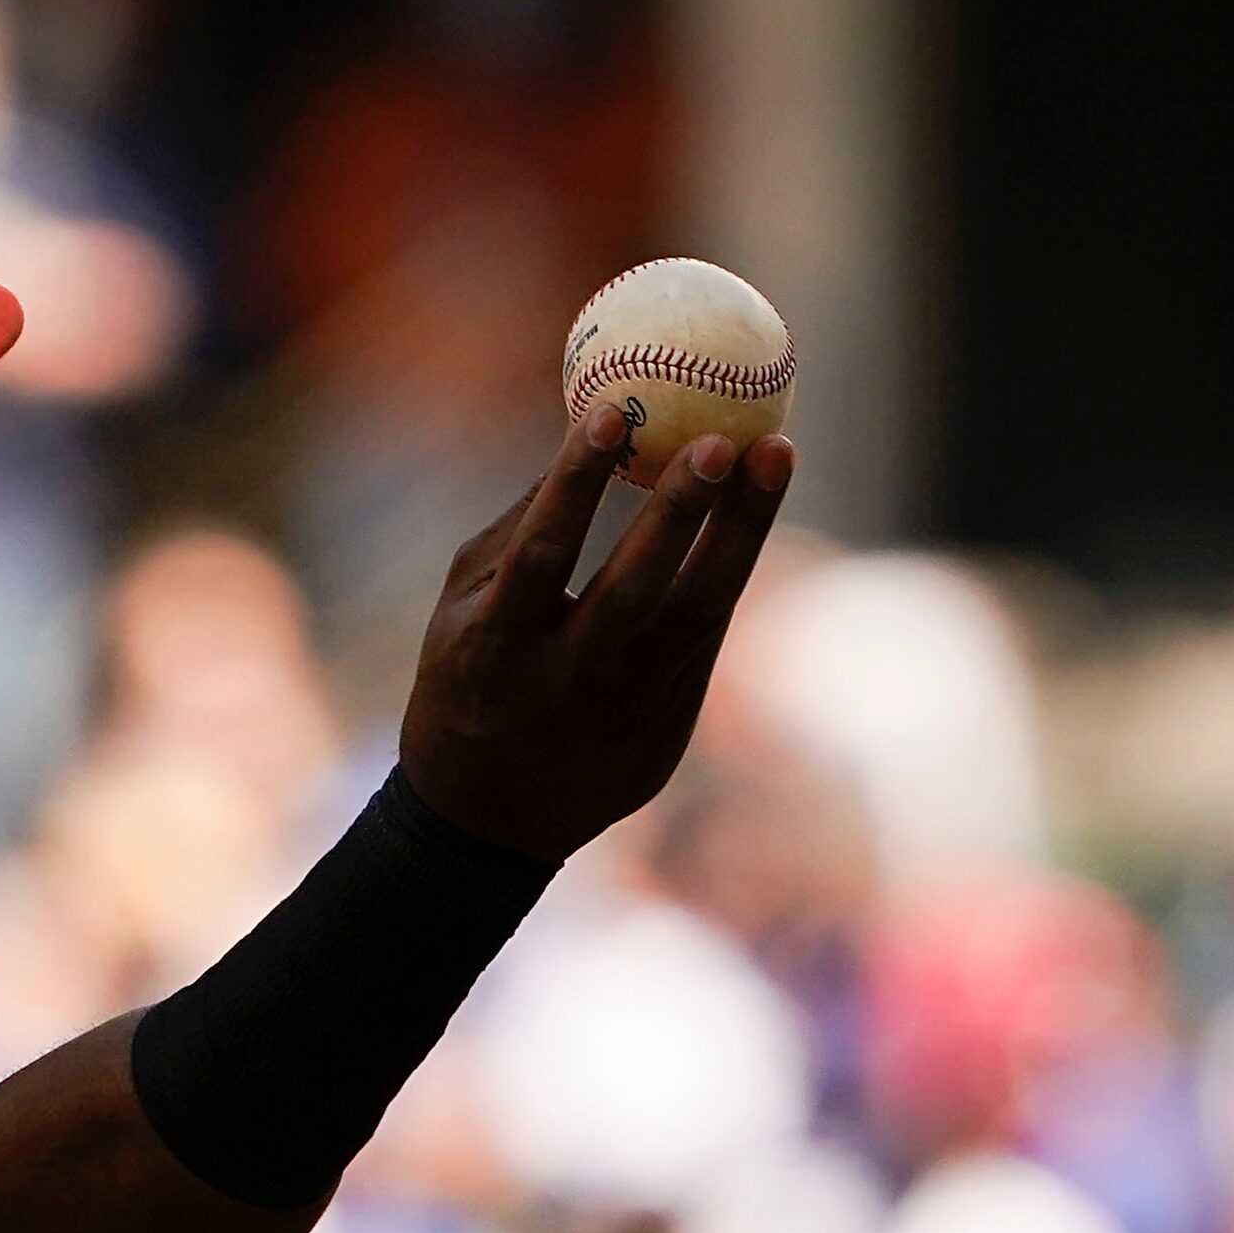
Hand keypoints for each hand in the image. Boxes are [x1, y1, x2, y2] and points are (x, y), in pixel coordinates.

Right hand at [399, 403, 794, 860]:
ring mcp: (625, 710)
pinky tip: (753, 504)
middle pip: (633, 592)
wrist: (489, 819)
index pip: (539, 557)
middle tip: (718, 439)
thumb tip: (584, 443)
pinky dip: (732, 564)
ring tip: (775, 454)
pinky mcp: (669, 726)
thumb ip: (515, 537)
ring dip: (741, 530)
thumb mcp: (458, 614)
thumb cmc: (467, 683)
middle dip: (679, 513)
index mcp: (493, 651)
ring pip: (697, 612)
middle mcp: (564, 683)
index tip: (611, 413)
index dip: (574, 484)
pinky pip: (708, 632)